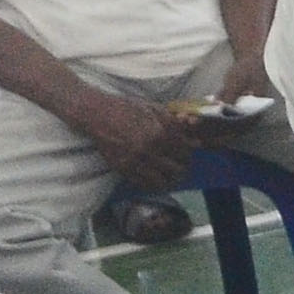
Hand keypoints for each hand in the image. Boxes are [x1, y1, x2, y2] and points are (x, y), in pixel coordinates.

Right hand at [79, 89, 195, 187]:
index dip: (188, 155)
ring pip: (162, 180)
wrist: (99, 114)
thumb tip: (194, 134)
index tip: (187, 156)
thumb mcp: (154, 109)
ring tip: (172, 178)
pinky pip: (144, 184)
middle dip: (182, 169)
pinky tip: (157, 181)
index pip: (184, 151)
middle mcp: (149, 148)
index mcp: (160, 132)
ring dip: (170, 180)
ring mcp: (136, 160)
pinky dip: (153, 185)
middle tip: (181, 168)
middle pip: (177, 168)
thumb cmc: (127, 108)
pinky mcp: (124, 168)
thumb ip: (175, 122)